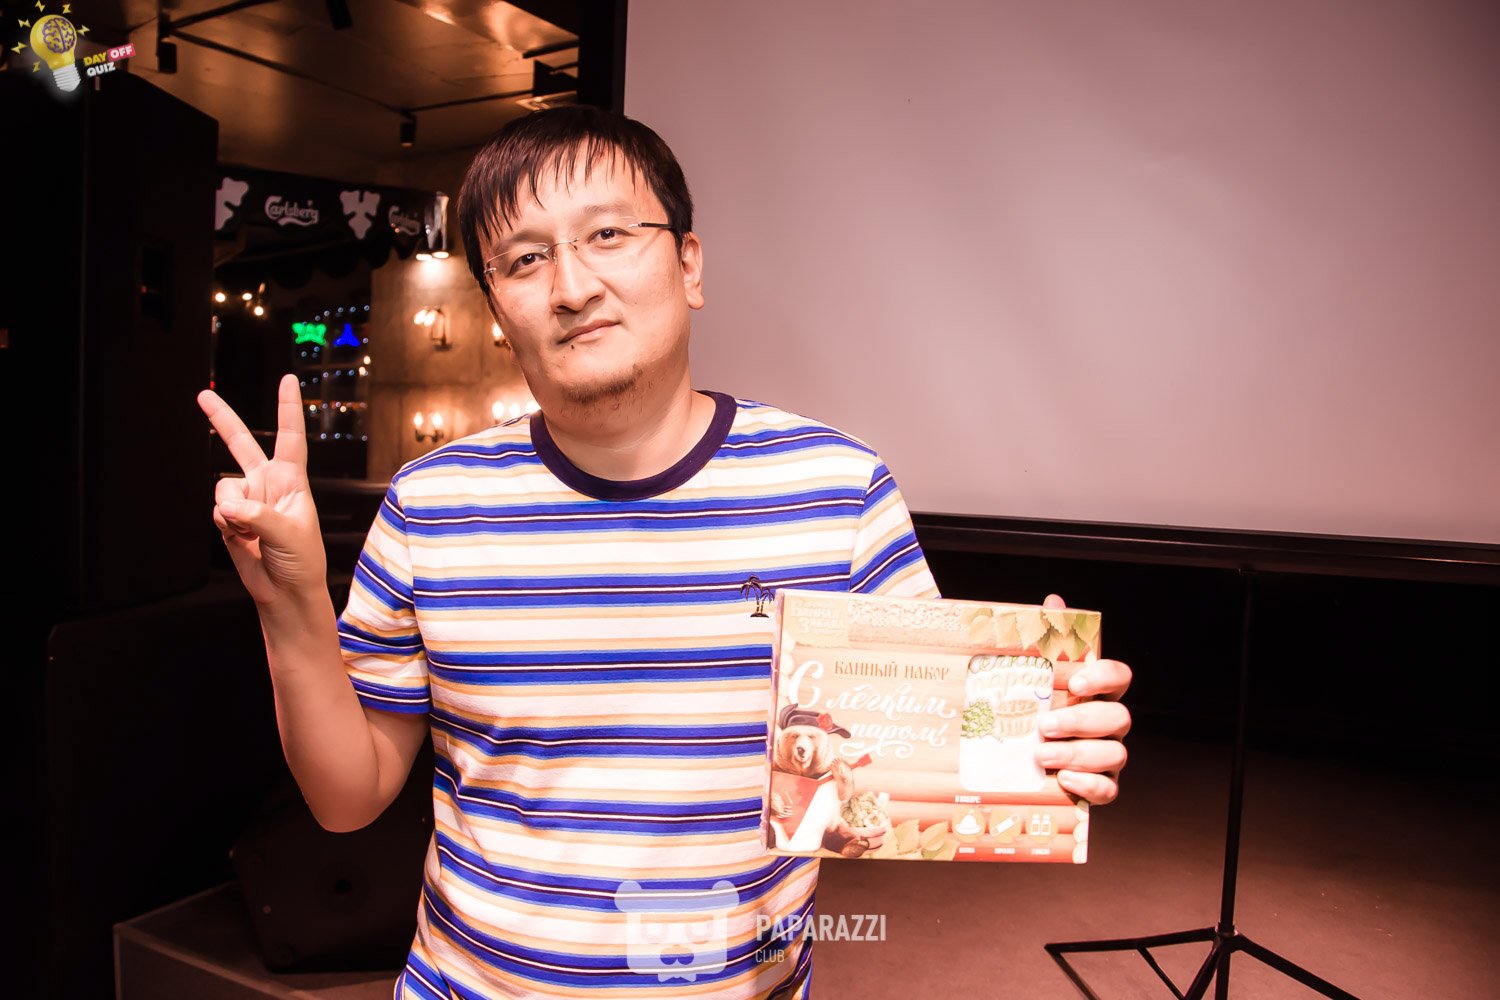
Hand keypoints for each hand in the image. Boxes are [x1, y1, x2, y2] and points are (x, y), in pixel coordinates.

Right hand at [197, 374, 327, 606]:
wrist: (285, 592)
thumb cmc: (302, 562)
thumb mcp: (290, 534)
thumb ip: (258, 515)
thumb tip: (228, 505)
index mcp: (293, 481)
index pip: (290, 438)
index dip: (287, 408)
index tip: (288, 380)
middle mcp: (268, 485)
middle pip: (241, 445)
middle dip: (222, 420)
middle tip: (202, 396)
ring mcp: (247, 501)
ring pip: (224, 489)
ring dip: (234, 512)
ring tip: (253, 532)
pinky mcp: (230, 519)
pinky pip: (217, 511)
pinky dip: (226, 525)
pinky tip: (242, 539)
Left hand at [1033, 593, 1130, 804]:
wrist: (1011, 762)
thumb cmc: (1026, 712)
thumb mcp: (1028, 676)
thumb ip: (1044, 639)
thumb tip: (1054, 600)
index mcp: (1094, 693)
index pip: (1120, 676)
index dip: (1104, 676)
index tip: (1075, 681)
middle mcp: (1107, 724)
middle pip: (1119, 717)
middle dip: (1082, 721)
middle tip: (1045, 725)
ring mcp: (1107, 756)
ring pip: (1116, 754)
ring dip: (1079, 754)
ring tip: (1042, 755)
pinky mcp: (1100, 787)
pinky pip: (1110, 789)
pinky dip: (1090, 785)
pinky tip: (1064, 779)